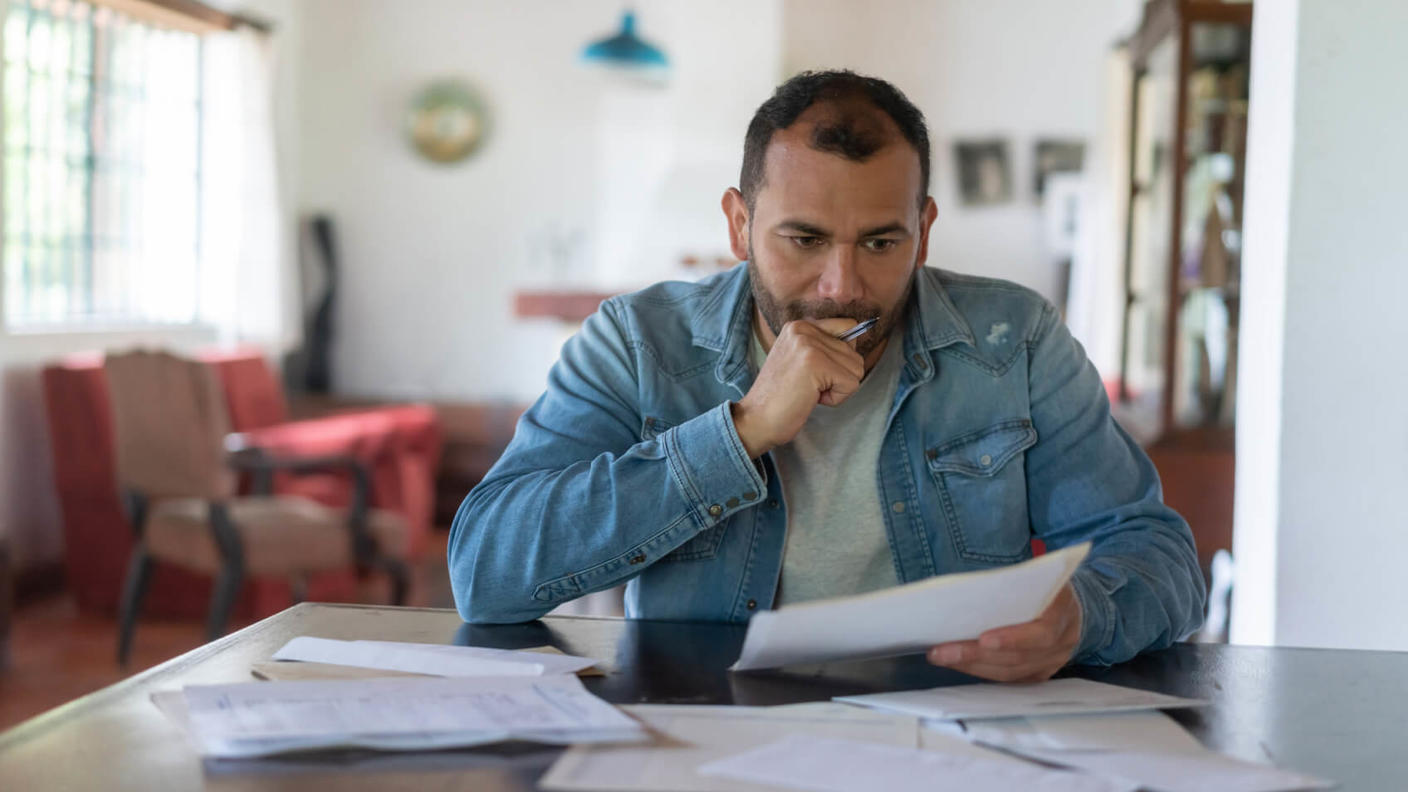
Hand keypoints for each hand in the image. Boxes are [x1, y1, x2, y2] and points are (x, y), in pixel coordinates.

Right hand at [731, 318, 864, 457]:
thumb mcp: (799, 360)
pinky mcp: (815, 363)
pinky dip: (836, 398)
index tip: (817, 372)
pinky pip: (851, 383)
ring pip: (856, 369)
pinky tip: (811, 398)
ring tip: (809, 391)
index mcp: (799, 326)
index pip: (849, 327)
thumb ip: (824, 346)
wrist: (756, 420)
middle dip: (839, 377)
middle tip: (809, 386)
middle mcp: (803, 329)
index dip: (842, 356)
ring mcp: (808, 344)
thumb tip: (858, 337)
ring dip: (837, 389)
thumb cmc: (781, 397)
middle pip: (854, 353)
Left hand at [926, 583, 1082, 681]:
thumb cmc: (1047, 585)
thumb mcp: (1039, 574)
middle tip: (941, 651)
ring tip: (940, 656)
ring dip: (971, 665)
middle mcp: (1062, 641)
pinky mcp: (1039, 673)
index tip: (982, 638)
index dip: (1013, 639)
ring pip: (1010, 671)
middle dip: (976, 655)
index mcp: (1064, 610)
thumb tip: (969, 587)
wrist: (1075, 607)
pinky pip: (1008, 678)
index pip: (1042, 632)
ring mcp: (1052, 661)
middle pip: (1018, 656)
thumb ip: (1014, 581)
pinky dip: (980, 670)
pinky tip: (957, 662)